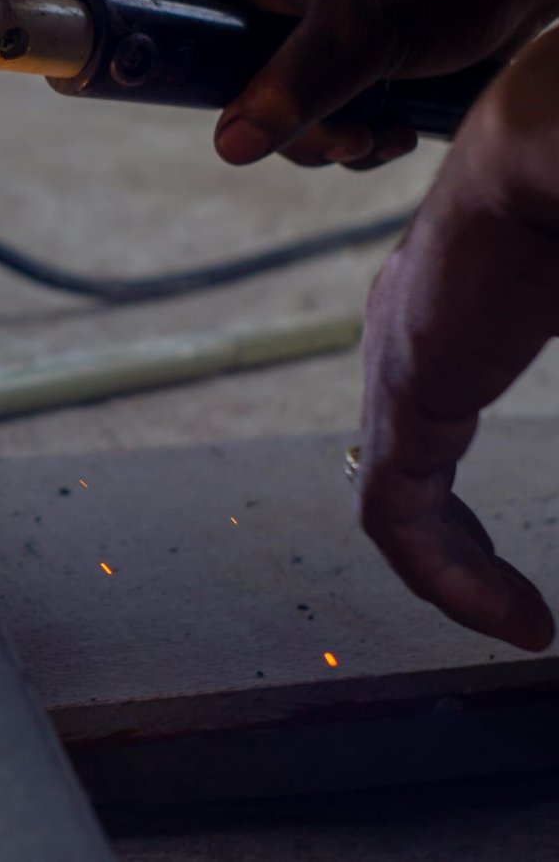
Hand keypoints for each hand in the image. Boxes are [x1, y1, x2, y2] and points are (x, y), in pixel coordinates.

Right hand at [73, 0, 558, 167]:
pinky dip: (341, 127)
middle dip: (235, 106)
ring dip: (303, 132)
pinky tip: (390, 128)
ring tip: (364, 134)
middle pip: (191, 42)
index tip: (79, 55)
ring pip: (252, 84)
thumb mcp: (362, 35)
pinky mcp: (334, 31)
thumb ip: (290, 93)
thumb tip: (228, 146)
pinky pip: (302, 94)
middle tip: (274, 133)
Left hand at [357, 27, 558, 649]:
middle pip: (407, 471)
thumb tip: (543, 345)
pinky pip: (393, 512)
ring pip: (395, 504)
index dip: (468, 514)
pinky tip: (507, 618)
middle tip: (513, 609)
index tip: (527, 574)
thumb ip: (550, 347)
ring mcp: (400, 360)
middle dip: (454, 549)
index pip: (432, 435)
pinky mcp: (405, 386)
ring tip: (516, 624)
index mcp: (458, 311)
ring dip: (452, 574)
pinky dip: (442, 574)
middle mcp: (412, 337)